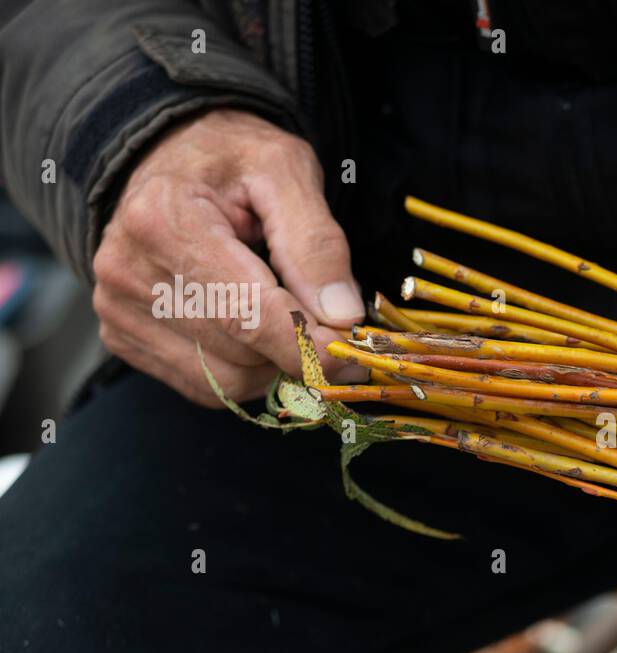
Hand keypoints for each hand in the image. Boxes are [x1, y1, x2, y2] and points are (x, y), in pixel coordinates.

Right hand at [92, 109, 367, 405]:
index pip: (247, 312)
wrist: (169, 159)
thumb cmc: (232, 162)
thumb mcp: (286, 172)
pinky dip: (247, 373)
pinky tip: (255, 332)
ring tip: (287, 315)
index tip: (356, 355)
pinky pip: (206, 387)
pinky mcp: (123, 338)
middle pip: (241, 351)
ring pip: (227, 382)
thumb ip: (317, 242)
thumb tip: (342, 315)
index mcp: (164, 219)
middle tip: (332, 327)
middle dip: (299, 349)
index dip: (310, 345)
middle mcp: (127, 270)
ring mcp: (117, 310)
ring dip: (275, 364)